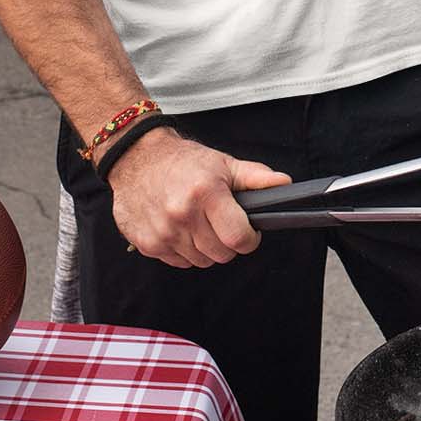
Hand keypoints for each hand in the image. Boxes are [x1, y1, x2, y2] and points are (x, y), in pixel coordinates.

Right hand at [104, 126, 290, 269]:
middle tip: (221, 223)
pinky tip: (180, 228)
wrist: (136, 158)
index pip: (239, 238)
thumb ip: (256, 177)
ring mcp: (163, 232)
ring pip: (201, 261)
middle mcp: (182, 214)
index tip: (248, 231)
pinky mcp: (147, 244)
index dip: (249, 239)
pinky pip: (179, 262)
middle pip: (222, 254)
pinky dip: (184, 250)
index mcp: (206, 193)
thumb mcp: (223, 163)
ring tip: (198, 222)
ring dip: (205, 247)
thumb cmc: (182, 161)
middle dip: (228, 242)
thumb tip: (284, 184)